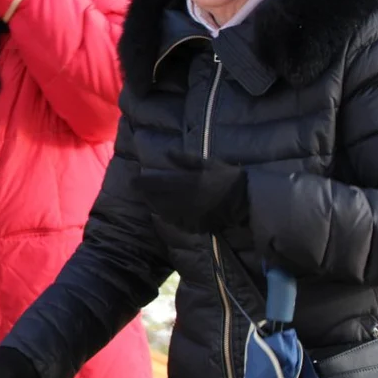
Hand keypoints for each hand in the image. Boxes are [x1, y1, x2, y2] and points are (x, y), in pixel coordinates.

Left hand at [134, 150, 248, 233]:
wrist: (244, 201)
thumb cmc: (227, 178)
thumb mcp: (208, 163)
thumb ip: (187, 159)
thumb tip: (168, 152)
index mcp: (187, 182)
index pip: (158, 183)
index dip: (143, 182)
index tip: (133, 180)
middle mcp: (185, 199)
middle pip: (158, 199)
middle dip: (146, 195)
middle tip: (139, 191)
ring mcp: (189, 214)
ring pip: (164, 212)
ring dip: (154, 206)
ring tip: (150, 201)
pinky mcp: (196, 224)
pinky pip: (176, 223)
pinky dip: (168, 218)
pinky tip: (165, 214)